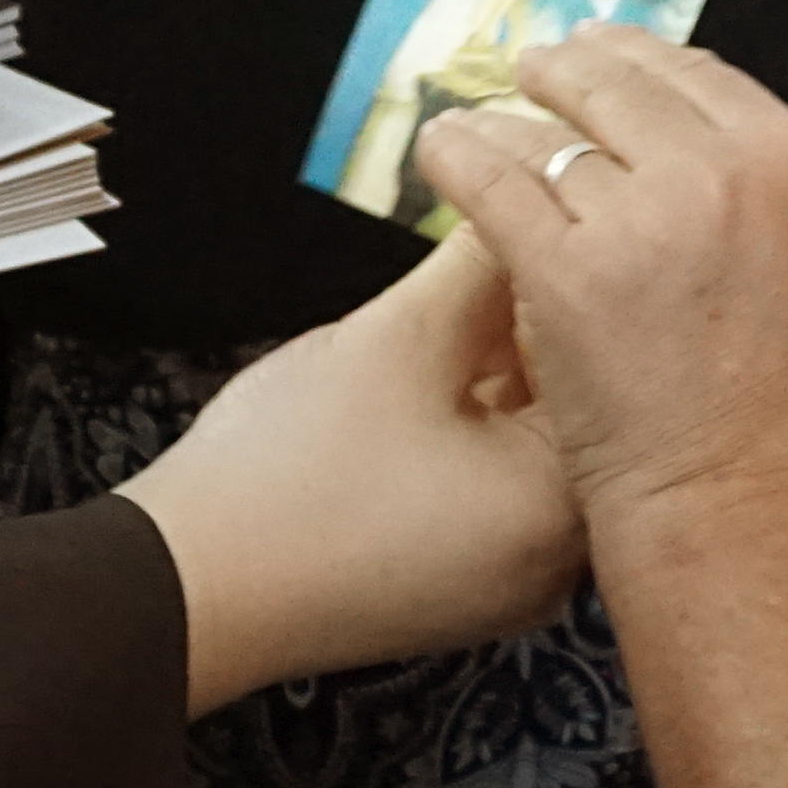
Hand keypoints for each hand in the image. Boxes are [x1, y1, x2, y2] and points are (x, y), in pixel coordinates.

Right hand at [114, 232, 589, 707]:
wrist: (190, 589)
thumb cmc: (290, 478)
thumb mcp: (398, 338)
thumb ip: (475, 261)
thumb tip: (516, 198)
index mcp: (566, 508)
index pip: (597, 361)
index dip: (558, 277)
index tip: (523, 223)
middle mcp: (559, 560)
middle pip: (566, 404)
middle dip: (522, 323)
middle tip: (478, 255)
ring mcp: (506, 581)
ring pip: (521, 441)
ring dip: (489, 370)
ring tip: (441, 306)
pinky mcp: (458, 586)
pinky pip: (487, 485)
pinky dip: (463, 427)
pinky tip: (418, 373)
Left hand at [408, 31, 787, 542]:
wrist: (733, 504)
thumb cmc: (771, 413)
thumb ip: (759, 195)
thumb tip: (703, 141)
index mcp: (787, 161)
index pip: (695, 73)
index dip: (638, 58)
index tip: (603, 53)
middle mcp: (716, 172)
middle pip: (617, 86)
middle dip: (565, 72)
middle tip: (534, 69)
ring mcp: (638, 217)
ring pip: (548, 137)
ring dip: (507, 123)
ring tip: (479, 123)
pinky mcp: (565, 269)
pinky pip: (494, 185)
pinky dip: (459, 159)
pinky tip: (440, 150)